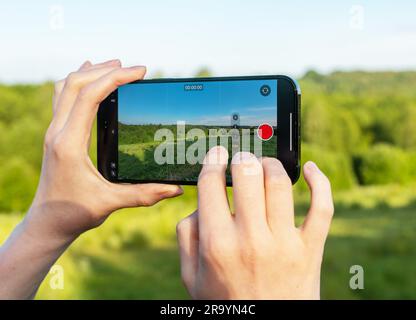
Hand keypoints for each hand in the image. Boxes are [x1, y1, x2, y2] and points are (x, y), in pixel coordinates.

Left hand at [0, 60, 181, 298]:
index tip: (139, 72)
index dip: (115, 78)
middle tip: (131, 68)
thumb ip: (145, 194)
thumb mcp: (111, 202)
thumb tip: (175, 189)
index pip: (90, 97)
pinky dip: (78, 84)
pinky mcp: (56, 135)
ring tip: (113, 67)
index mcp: (70, 143)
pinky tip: (91, 83)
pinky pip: (62, 98)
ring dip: (89, 73)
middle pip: (74, 84)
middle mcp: (58, 132)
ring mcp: (54, 132)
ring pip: (65, 87)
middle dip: (104, 70)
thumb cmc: (74, 213)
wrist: (47, 222)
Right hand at [176, 146, 333, 298]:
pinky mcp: (311, 249)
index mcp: (217, 244)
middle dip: (242, 158)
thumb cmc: (226, 301)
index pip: (211, 184)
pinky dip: (319, 181)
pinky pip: (322, 207)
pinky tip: (310, 168)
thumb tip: (200, 202)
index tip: (218, 153)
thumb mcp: (192, 276)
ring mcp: (284, 244)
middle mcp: (250, 240)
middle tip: (241, 159)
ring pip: (280, 184)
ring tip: (265, 165)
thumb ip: (187, 236)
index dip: (213, 161)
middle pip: (247, 174)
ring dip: (271, 164)